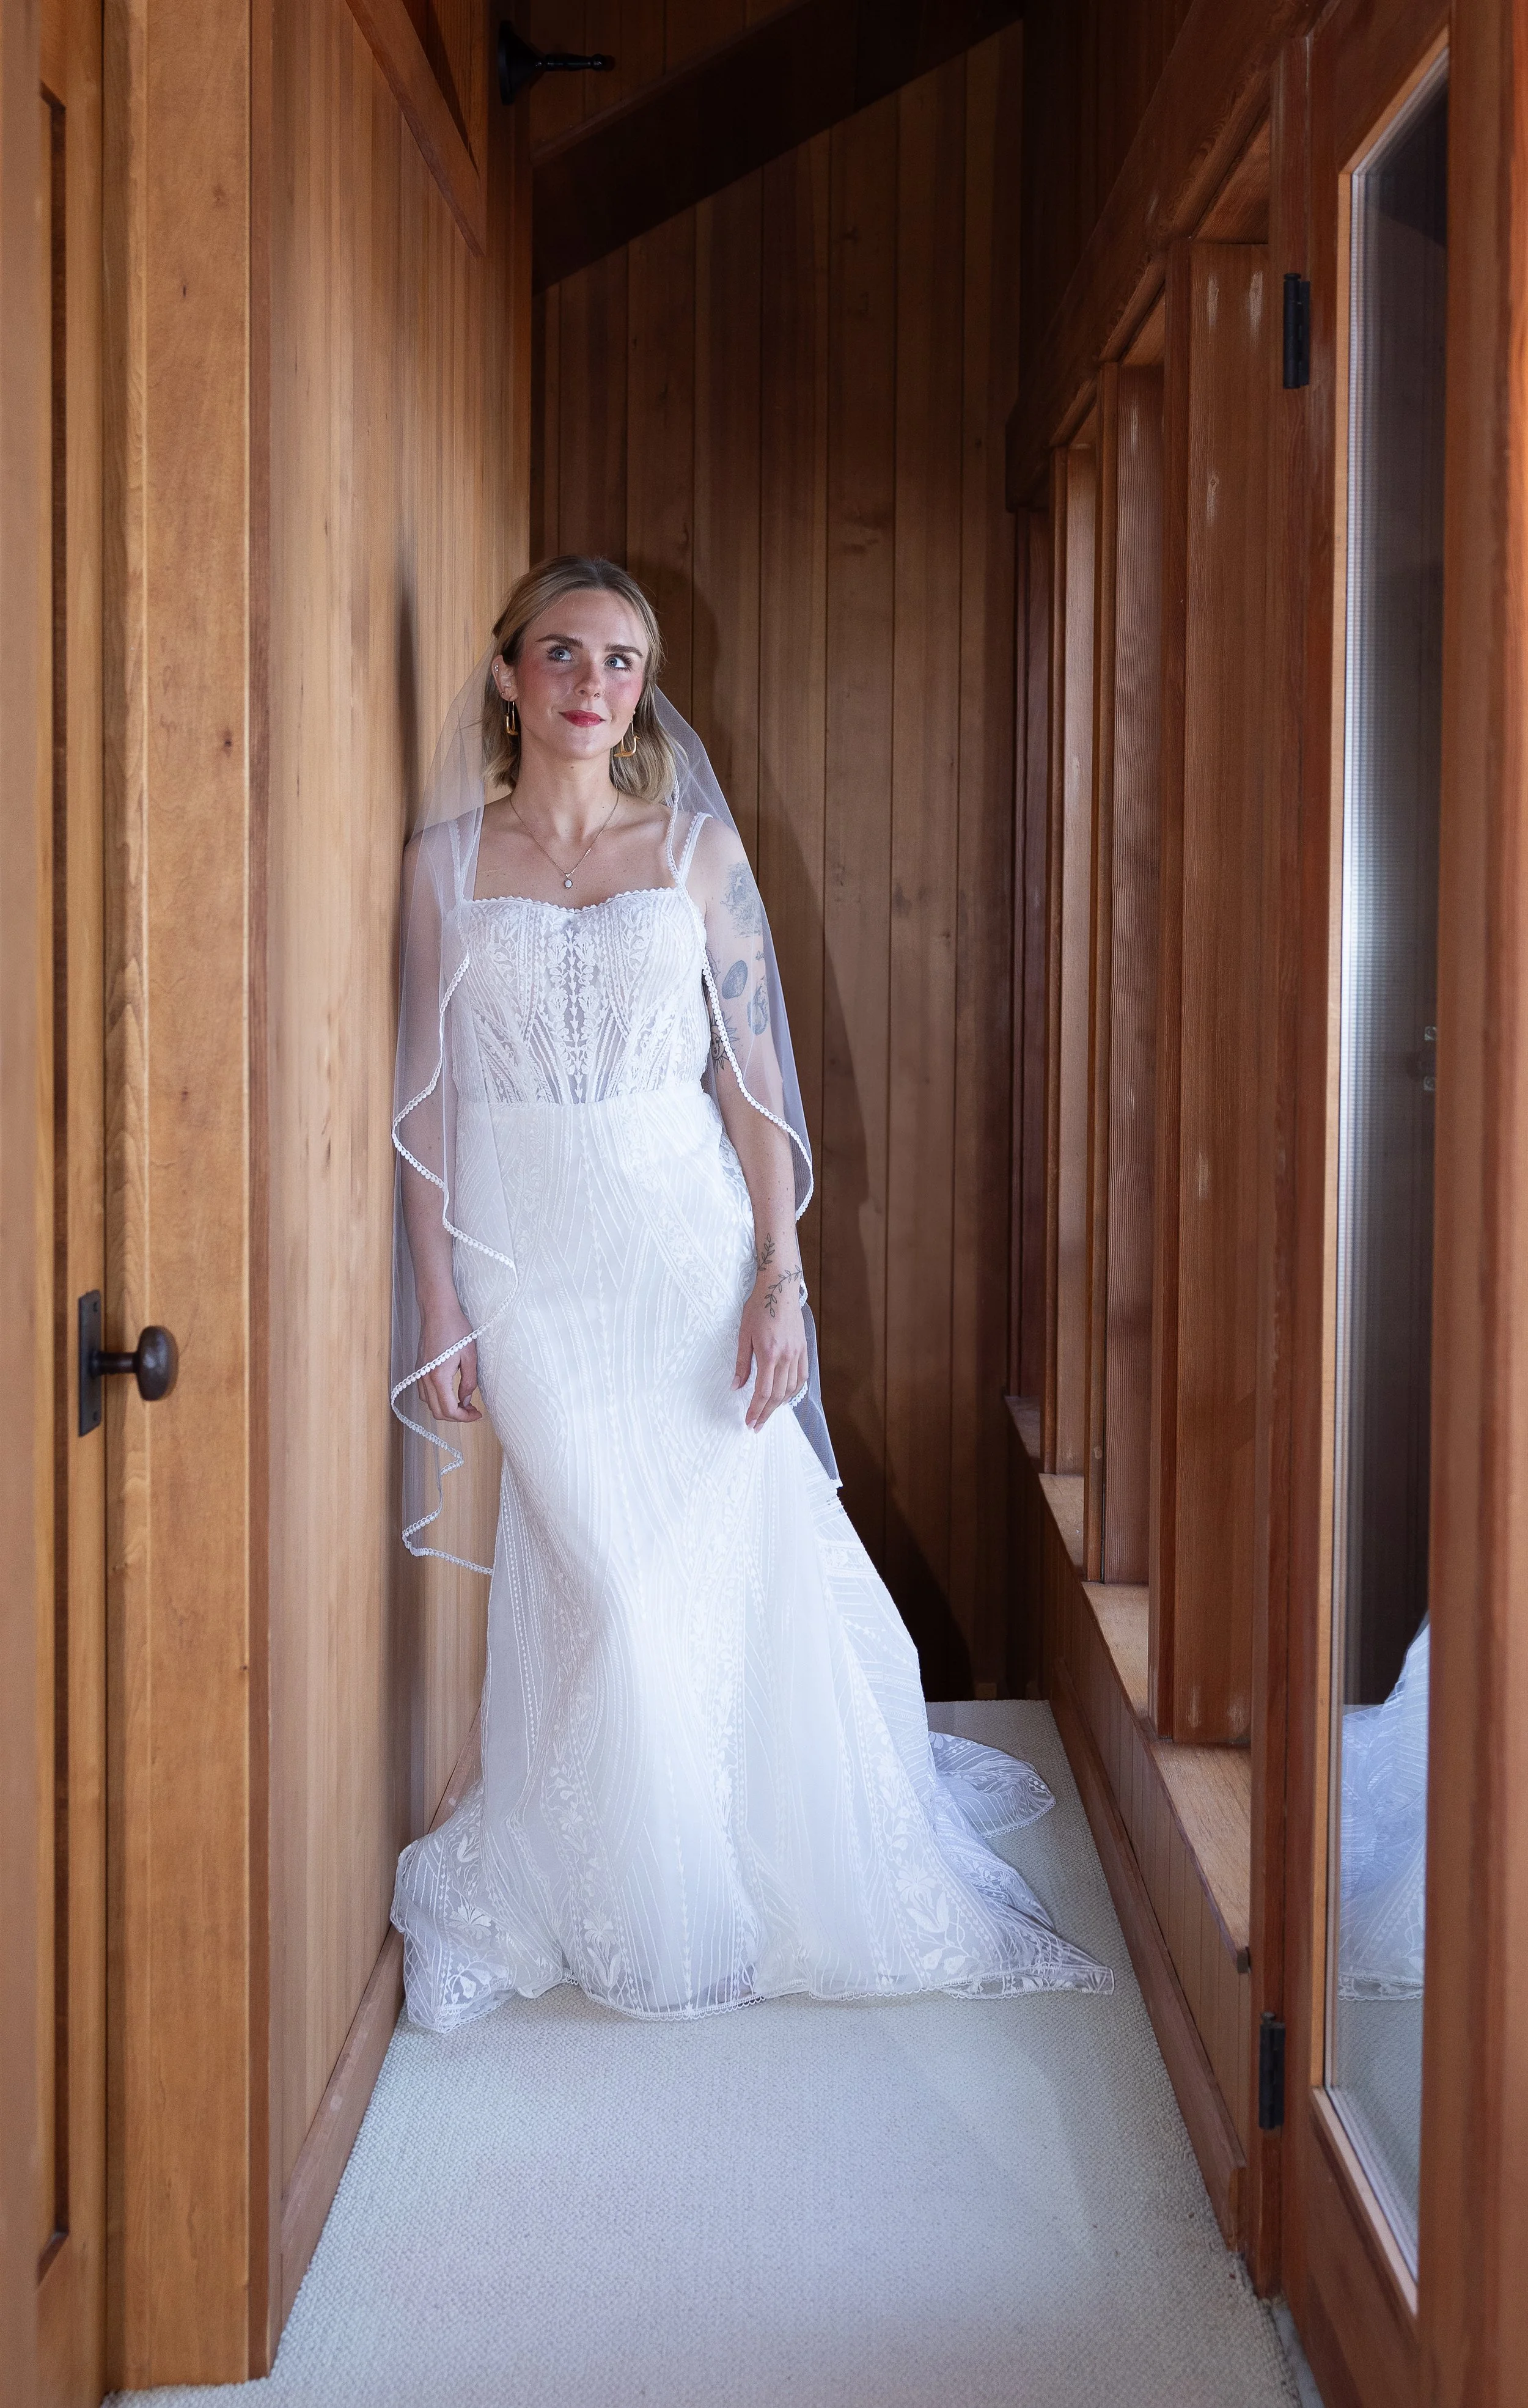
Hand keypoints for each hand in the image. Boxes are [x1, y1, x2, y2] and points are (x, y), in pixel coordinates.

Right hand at [417, 1301, 481, 1422]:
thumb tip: (466, 1401)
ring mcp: (419, 1374)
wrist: (438, 1311)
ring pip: (429, 1404)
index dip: (465, 1418)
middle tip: (472, 1411)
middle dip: (456, 1417)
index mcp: (438, 1376)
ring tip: (463, 1404)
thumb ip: (469, 1382)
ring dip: (445, 1409)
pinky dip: (437, 1400)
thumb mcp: (470, 1356)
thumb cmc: (456, 1328)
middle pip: (437, 1412)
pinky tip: (450, 1394)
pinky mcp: (419, 1369)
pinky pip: (425, 1393)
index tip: (477, 1414)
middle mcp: (425, 1378)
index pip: (449, 1410)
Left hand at [733, 1251, 806, 1431]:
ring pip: (791, 1388)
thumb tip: (736, 1386)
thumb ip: (741, 1363)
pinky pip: (801, 1376)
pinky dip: (794, 1390)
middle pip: (778, 1395)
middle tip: (756, 1425)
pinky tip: (785, 1397)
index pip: (763, 1391)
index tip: (749, 1422)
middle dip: (766, 1413)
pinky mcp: (803, 1348)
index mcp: (769, 1353)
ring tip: (768, 1414)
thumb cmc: (758, 1308)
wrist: (779, 1288)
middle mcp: (786, 1356)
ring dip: (780, 1405)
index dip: (756, 1410)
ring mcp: (797, 1353)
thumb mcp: (743, 1334)